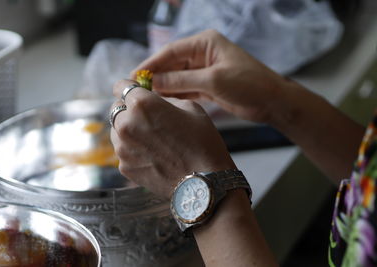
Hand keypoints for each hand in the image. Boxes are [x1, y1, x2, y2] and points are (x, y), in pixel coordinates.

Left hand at [110, 80, 235, 197]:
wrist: (203, 181)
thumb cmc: (202, 142)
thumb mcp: (190, 107)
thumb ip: (165, 100)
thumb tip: (153, 100)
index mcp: (142, 104)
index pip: (122, 86)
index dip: (128, 87)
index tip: (133, 91)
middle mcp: (126, 124)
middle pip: (116, 109)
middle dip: (128, 109)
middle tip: (145, 116)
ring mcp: (122, 148)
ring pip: (117, 130)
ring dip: (128, 129)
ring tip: (150, 138)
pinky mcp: (124, 166)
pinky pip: (123, 150)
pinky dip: (132, 148)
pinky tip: (152, 154)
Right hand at [132, 29, 290, 123]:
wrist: (272, 102)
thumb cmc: (248, 84)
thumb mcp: (213, 80)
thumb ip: (182, 81)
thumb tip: (154, 82)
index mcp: (205, 43)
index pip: (171, 51)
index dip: (151, 64)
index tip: (135, 76)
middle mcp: (203, 54)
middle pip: (171, 65)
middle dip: (155, 77)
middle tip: (137, 90)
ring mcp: (204, 71)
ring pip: (177, 78)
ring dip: (163, 88)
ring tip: (147, 99)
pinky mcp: (207, 86)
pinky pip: (185, 89)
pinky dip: (175, 95)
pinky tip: (163, 103)